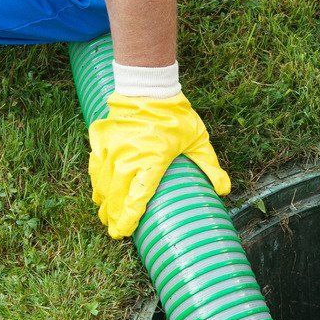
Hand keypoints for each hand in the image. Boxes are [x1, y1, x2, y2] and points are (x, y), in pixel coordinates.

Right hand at [88, 92, 229, 238]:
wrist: (148, 86)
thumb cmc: (174, 114)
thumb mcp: (197, 140)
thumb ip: (209, 166)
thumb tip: (224, 190)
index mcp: (151, 161)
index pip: (136, 198)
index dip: (128, 218)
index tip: (123, 232)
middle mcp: (126, 158)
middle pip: (115, 196)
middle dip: (112, 216)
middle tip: (114, 231)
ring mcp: (111, 149)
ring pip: (101, 183)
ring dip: (103, 201)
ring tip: (105, 215)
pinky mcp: (101, 140)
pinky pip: (95, 166)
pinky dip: (97, 180)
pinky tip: (99, 190)